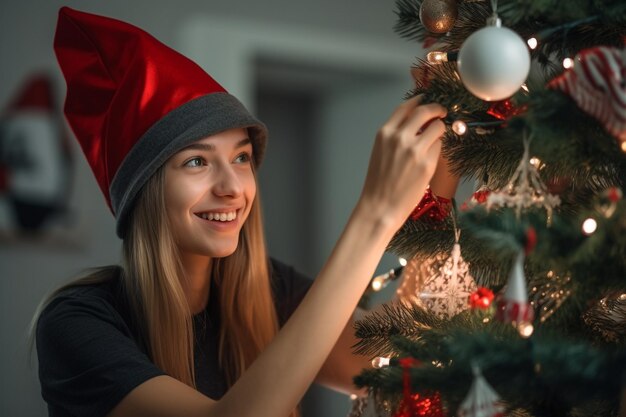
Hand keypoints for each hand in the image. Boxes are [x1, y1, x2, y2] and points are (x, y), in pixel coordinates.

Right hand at [357, 96, 446, 231]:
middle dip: (437, 108)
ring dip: (440, 130)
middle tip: (442, 112)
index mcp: (385, 133)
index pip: (406, 107)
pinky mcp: (427, 164)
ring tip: (436, 139)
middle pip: (425, 111)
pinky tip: (431, 156)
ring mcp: (415, 150)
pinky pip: (439, 147)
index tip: (426, 99)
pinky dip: (438, 149)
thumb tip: (416, 123)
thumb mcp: (380, 151)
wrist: (380, 206)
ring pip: (437, 128)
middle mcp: (400, 137)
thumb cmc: (379, 182)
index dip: (419, 100)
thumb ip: (396, 135)